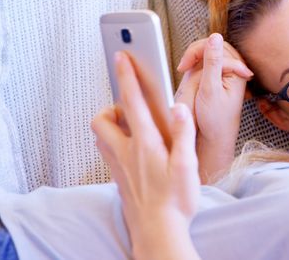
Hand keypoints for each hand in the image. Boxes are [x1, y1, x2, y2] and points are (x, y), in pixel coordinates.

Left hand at [92, 51, 199, 259]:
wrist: (158, 233)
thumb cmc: (175, 202)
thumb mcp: (187, 166)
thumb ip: (183, 134)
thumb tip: (178, 107)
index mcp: (145, 144)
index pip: (132, 102)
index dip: (127, 76)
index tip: (120, 55)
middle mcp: (126, 152)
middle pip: (102, 119)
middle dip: (112, 105)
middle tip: (132, 107)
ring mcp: (118, 166)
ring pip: (101, 136)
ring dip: (112, 124)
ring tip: (134, 126)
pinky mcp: (118, 178)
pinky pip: (108, 152)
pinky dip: (116, 142)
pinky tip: (134, 150)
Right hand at [175, 33, 252, 182]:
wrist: (213, 137)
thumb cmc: (214, 119)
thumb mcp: (211, 89)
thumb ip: (212, 62)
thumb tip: (215, 36)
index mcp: (238, 70)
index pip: (217, 47)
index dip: (198, 52)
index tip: (183, 66)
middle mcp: (233, 69)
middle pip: (213, 47)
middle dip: (195, 54)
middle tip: (182, 67)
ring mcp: (224, 72)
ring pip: (206, 54)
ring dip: (194, 60)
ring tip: (184, 71)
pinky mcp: (215, 76)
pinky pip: (203, 63)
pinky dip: (194, 66)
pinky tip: (187, 75)